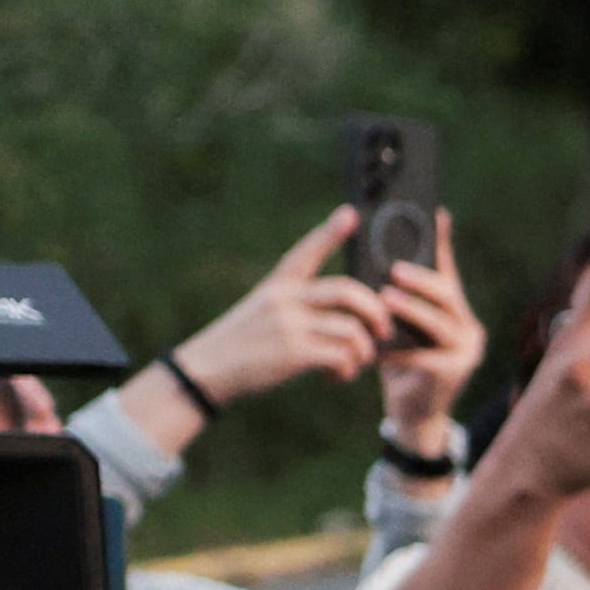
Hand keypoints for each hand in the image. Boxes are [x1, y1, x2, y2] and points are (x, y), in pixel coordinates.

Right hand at [176, 206, 396, 407]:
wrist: (206, 370)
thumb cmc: (242, 345)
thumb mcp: (263, 312)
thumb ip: (298, 308)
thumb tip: (350, 321)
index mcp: (278, 285)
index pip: (307, 252)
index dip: (330, 233)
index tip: (350, 213)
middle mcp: (284, 298)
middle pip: (347, 291)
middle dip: (376, 312)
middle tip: (383, 331)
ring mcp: (288, 324)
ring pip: (352, 329)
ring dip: (363, 352)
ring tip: (353, 364)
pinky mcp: (293, 352)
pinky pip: (342, 356)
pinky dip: (348, 370)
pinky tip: (336, 376)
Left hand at [372, 212, 486, 449]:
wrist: (412, 413)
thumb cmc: (401, 364)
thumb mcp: (399, 326)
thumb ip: (397, 298)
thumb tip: (379, 261)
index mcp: (454, 311)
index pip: (447, 270)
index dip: (442, 242)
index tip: (436, 213)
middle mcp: (468, 328)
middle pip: (448, 295)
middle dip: (421, 280)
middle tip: (394, 271)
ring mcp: (466, 351)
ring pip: (440, 323)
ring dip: (412, 310)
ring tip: (386, 300)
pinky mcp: (453, 373)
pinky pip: (425, 354)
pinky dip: (399, 347)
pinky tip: (379, 343)